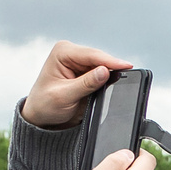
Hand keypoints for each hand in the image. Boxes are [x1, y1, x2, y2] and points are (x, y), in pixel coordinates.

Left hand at [19, 41, 133, 128]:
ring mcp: (80, 61)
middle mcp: (72, 53)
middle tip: (128, 77)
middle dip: (112, 68)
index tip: (127, 66)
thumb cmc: (45, 104)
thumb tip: (105, 72)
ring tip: (120, 82)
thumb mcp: (64, 96)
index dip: (110, 61)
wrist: (43, 116)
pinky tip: (113, 84)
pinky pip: (104, 72)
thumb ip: (85, 84)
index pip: (91, 55)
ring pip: (104, 65)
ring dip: (111, 74)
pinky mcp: (87, 71)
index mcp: (62, 52)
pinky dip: (109, 79)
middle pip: (100, 58)